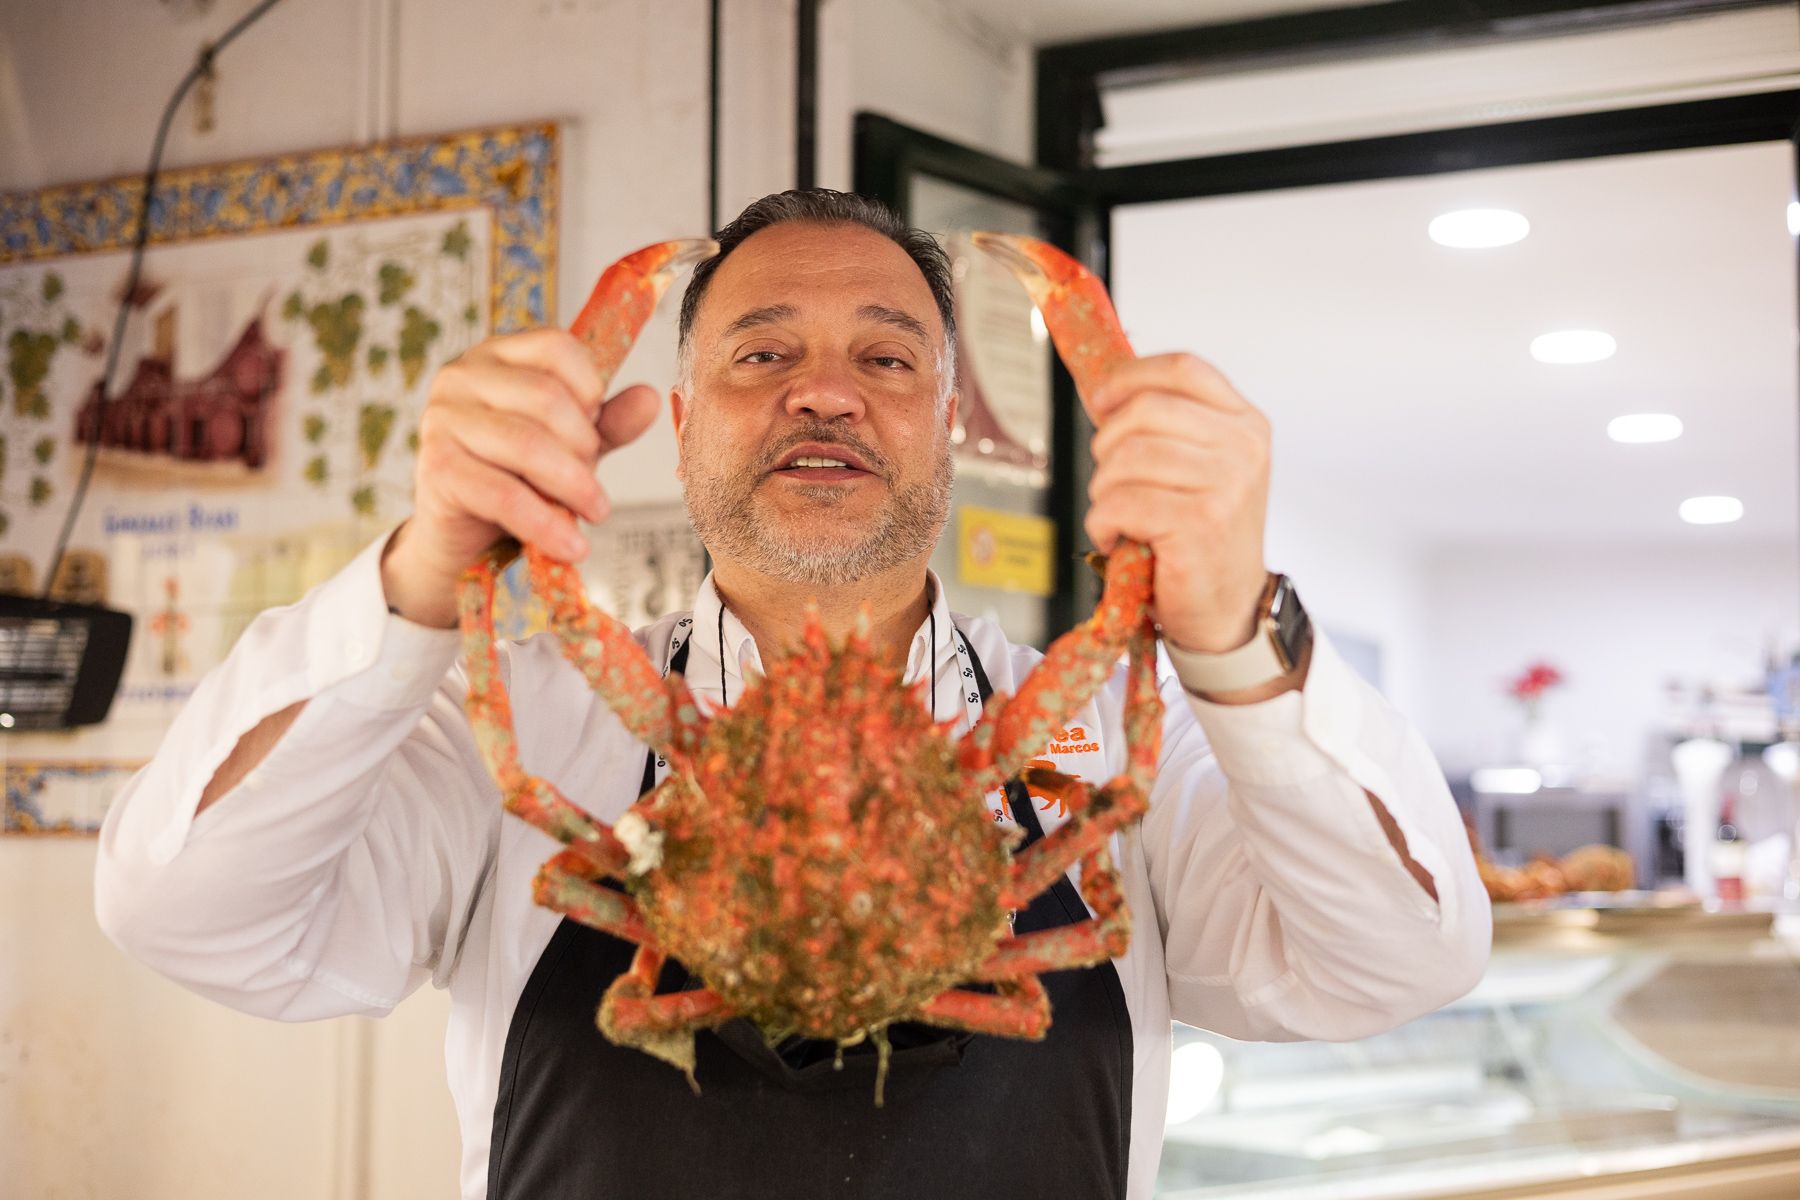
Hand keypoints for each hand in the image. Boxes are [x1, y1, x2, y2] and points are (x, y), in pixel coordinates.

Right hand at [381, 329, 659, 627]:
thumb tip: (651, 397)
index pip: (557, 347)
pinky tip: (572, 546)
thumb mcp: (570, 444)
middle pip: (546, 397)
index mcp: (495, 355)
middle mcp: (460, 376)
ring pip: (528, 445)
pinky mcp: (436, 469)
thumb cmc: (517, 476)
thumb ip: (608, 421)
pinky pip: (504, 495)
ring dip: (574, 486)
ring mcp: (442, 419)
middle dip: (584, 447)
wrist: (461, 536)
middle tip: (594, 485)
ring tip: (596, 513)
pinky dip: (546, 524)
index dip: (590, 390)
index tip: (596, 431)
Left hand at [1084, 352, 1270, 653]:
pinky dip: (1103, 523)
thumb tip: (1103, 389)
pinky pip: (1119, 503)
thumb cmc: (1200, 535)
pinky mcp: (1200, 523)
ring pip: (1125, 458)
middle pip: (1143, 410)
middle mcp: (1242, 448)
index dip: (1130, 377)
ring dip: (1104, 491)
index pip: (1182, 368)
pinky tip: (1119, 538)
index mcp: (1245, 423)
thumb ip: (1165, 424)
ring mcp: (1226, 485)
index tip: (1101, 400)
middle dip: (1107, 446)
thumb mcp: (1198, 466)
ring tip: (1120, 516)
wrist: (1226, 607)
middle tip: (1112, 483)